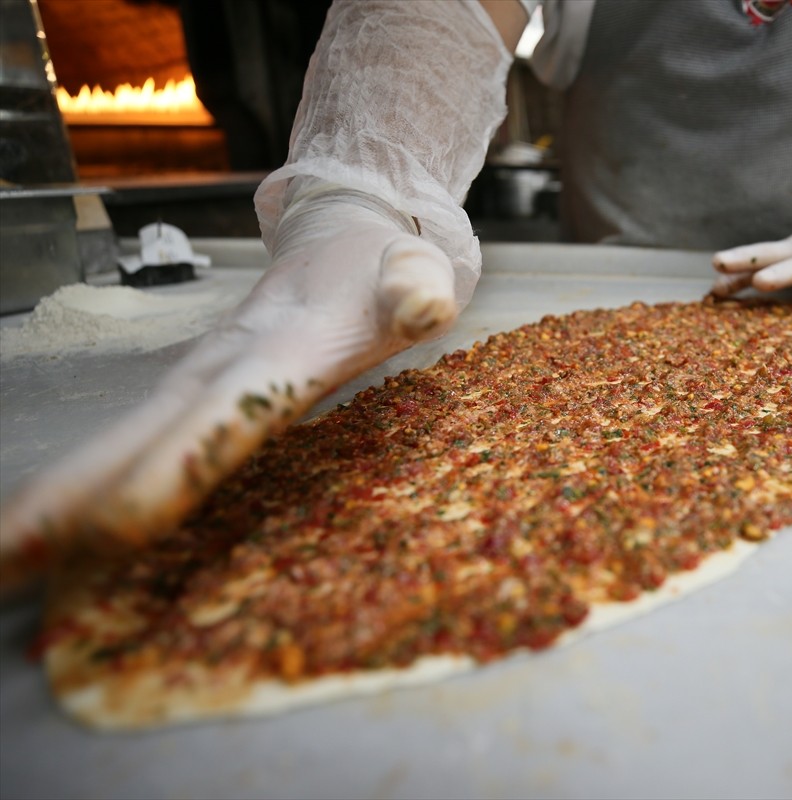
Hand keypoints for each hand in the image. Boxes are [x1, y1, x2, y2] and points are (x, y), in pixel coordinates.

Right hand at [0, 190, 458, 578]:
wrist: (347, 228)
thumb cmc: (386, 267)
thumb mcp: (417, 274)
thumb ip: (419, 287)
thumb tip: (423, 300)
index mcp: (280, 348)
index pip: (223, 414)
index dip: (174, 466)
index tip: (120, 524)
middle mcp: (223, 362)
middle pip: (140, 432)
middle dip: (73, 494)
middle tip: (5, 558)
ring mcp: (204, 374)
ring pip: (125, 437)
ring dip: (61, 495)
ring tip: (6, 557)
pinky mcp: (201, 387)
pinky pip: (140, 439)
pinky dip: (87, 481)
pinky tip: (56, 530)